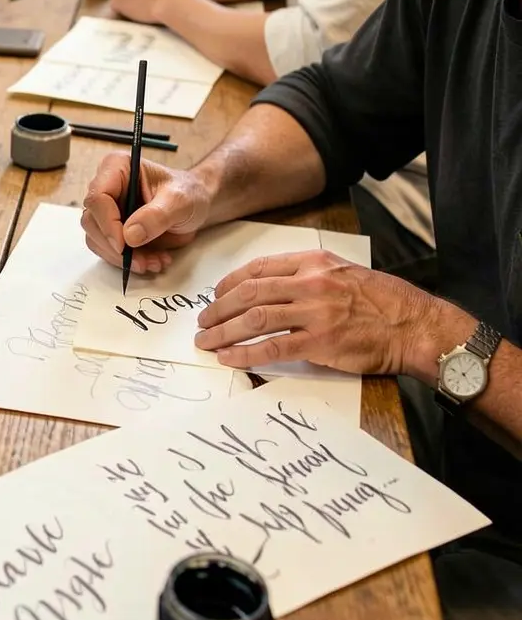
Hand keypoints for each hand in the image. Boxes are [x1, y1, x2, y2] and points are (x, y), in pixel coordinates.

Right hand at [81, 154, 211, 273]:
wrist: (196, 206)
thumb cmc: (189, 193)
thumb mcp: (179, 201)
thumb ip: (156, 215)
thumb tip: (130, 235)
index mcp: (117, 168)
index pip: (98, 197)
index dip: (107, 223)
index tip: (124, 245)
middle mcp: (107, 187)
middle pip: (92, 221)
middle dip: (116, 247)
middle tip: (142, 261)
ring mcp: (108, 210)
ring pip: (97, 240)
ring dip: (123, 258)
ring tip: (154, 261)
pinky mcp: (112, 229)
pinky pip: (108, 250)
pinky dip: (128, 261)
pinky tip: (152, 260)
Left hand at [192, 250, 448, 373]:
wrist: (416, 326)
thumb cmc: (382, 301)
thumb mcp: (344, 272)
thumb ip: (308, 275)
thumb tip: (269, 288)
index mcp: (314, 262)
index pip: (259, 268)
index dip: (229, 283)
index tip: (215, 295)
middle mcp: (310, 283)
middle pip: (249, 293)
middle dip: (218, 309)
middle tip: (203, 321)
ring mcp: (315, 313)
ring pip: (254, 319)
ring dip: (223, 331)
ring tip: (207, 341)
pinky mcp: (320, 343)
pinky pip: (272, 348)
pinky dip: (245, 354)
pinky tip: (229, 358)